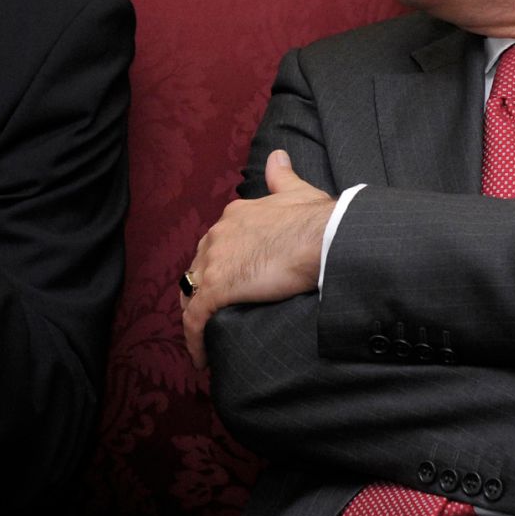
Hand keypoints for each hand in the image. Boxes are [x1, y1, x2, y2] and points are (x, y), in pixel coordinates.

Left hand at [181, 150, 332, 369]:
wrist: (322, 237)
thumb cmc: (317, 219)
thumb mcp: (298, 192)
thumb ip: (283, 177)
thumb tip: (278, 156)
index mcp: (236, 216)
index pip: (216, 245)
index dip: (218, 266)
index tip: (227, 283)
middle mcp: (218, 236)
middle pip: (198, 269)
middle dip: (201, 292)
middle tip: (213, 316)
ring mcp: (213, 262)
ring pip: (192, 295)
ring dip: (196, 318)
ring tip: (206, 340)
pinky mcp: (215, 289)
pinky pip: (196, 321)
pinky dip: (195, 341)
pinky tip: (201, 359)